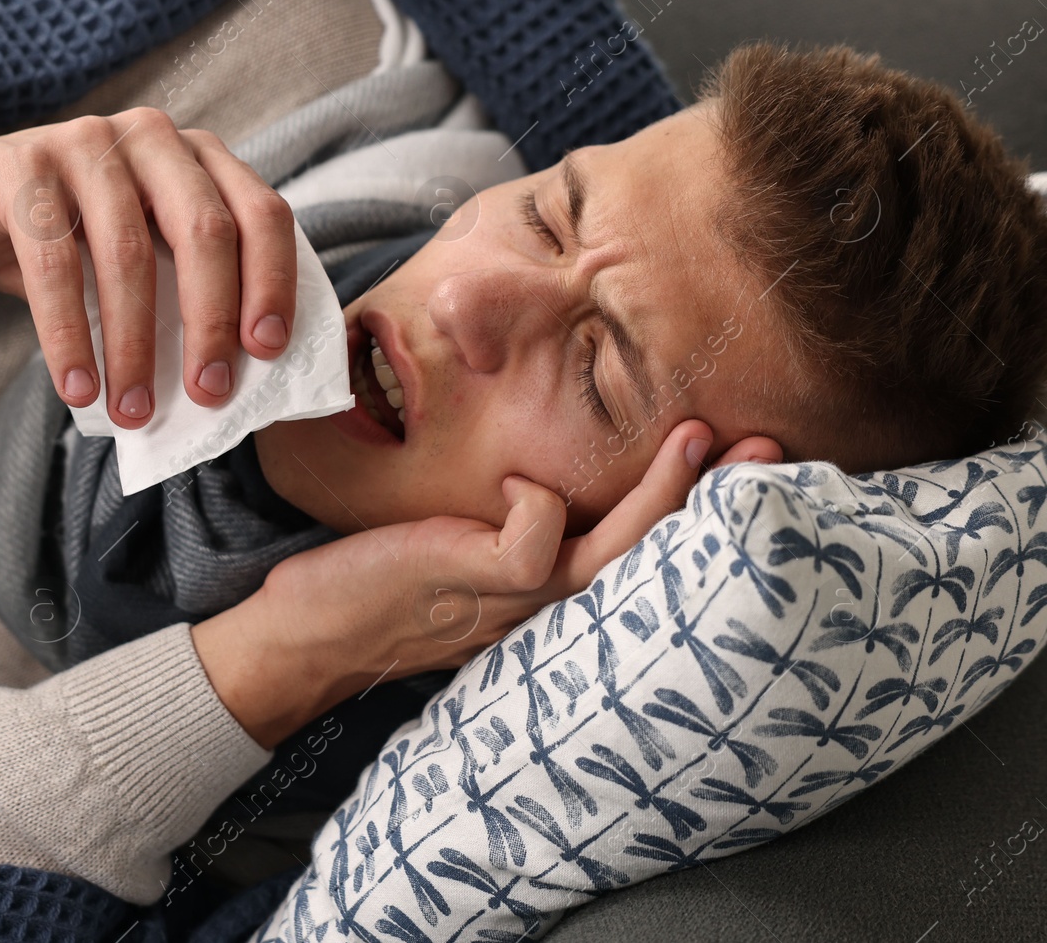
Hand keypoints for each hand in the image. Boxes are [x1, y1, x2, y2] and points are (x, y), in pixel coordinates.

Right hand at [0, 108, 298, 428]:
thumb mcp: (140, 251)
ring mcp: (86, 143)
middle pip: (204, 231)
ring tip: (133, 410)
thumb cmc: (69, 243)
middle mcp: (151, 137)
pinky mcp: (22, 166)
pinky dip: (67, 336)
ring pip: (129, 254)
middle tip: (209, 391)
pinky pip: (54, 263)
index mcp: (197, 157)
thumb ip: (184, 285)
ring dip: (134, 346)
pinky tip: (77, 387)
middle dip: (211, 321)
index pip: (259, 214)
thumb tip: (229, 374)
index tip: (267, 352)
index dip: (272, 283)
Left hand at [192, 419, 777, 746]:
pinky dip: (539, 504)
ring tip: (698, 437)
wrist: (307, 635)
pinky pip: (534, 538)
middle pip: (646, 550)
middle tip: (766, 441)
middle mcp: (540, 600)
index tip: (734, 456)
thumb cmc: (374, 583)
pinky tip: (522, 483)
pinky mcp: (473, 579)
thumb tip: (531, 478)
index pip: (632, 549)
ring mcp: (510, 595)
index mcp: (541, 590)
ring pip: (609, 548)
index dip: (686, 506)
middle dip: (708, 496)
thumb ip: (500, 525)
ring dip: (659, 494)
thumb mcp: (453, 551)